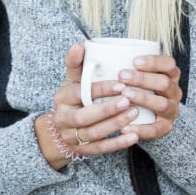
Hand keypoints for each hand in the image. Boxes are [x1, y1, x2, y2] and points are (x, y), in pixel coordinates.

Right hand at [35, 43, 140, 169]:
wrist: (61, 128)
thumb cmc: (73, 97)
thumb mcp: (72, 80)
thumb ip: (76, 62)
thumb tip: (81, 44)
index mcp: (62, 98)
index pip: (80, 93)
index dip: (100, 89)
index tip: (120, 84)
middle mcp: (63, 119)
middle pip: (85, 116)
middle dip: (108, 109)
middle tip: (128, 100)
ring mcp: (72, 137)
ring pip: (94, 134)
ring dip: (115, 124)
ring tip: (134, 113)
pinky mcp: (82, 151)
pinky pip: (100, 149)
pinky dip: (117, 143)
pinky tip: (133, 136)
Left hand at [116, 53, 181, 141]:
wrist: (143, 114)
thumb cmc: (131, 87)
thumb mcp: (129, 72)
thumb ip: (112, 61)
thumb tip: (84, 46)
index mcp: (169, 74)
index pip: (168, 64)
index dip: (154, 62)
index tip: (134, 61)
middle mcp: (174, 91)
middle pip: (164, 83)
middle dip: (143, 79)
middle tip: (122, 76)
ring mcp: (171, 110)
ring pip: (162, 104)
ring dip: (144, 99)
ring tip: (125, 96)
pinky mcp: (165, 127)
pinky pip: (156, 130)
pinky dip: (141, 129)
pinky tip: (125, 127)